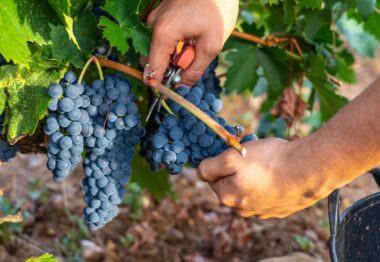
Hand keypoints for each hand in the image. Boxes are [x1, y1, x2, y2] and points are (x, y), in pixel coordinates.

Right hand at [146, 0, 238, 85]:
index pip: (152, 68)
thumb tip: (182, 87)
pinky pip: (162, 36)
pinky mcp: (161, 12)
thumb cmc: (218, 9)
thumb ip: (194, 70)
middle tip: (188, 68)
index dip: (159, 84)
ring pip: (157, 47)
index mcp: (163, 33)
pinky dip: (173, 44)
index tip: (168, 94)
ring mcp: (155, 16)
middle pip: (151, 58)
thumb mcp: (212, 45)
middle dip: (167, 69)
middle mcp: (153, 24)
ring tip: (193, 49)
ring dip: (172, 56)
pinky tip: (190, 39)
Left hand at [197, 138, 336, 218]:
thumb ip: (211, 166)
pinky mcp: (278, 210)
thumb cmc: (269, 161)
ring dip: (251, 177)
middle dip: (235, 169)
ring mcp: (261, 212)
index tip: (232, 152)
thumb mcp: (233, 157)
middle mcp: (242, 209)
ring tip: (266, 164)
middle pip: (229, 183)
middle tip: (251, 156)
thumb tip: (200, 171)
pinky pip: (265, 194)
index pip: (210, 176)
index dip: (219, 160)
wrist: (309, 170)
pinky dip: (268, 184)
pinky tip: (278, 174)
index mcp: (227, 197)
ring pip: (247, 189)